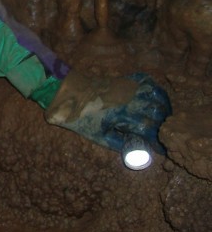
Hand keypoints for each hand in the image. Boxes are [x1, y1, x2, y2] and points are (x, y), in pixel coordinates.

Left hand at [44, 70, 170, 152]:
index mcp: (123, 115)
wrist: (67, 93)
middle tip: (162, 134)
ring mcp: (128, 87)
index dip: (157, 141)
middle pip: (159, 111)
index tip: (160, 149)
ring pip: (157, 94)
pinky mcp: (124, 79)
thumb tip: (138, 151)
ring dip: (164, 106)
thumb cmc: (80, 116)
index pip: (150, 129)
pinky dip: (154, 89)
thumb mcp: (98, 136)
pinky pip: (146, 81)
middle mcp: (130, 99)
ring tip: (163, 118)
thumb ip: (119, 143)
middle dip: (163, 125)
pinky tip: (154, 99)